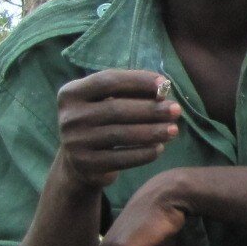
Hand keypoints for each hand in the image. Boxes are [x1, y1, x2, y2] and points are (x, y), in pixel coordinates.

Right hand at [54, 69, 180, 190]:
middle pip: (116, 109)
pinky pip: (121, 158)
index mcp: (71, 93)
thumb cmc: (101, 122)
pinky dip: (144, 153)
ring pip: (120, 135)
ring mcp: (74, 142)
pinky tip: (159, 149)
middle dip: (150, 109)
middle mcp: (69, 117)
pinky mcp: (86, 165)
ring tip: (173, 130)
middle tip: (176, 110)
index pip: (108, 81)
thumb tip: (163, 90)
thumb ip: (130, 93)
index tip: (164, 83)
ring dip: (152, 132)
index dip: (138, 80)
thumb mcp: (107, 102)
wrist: (80, 161)